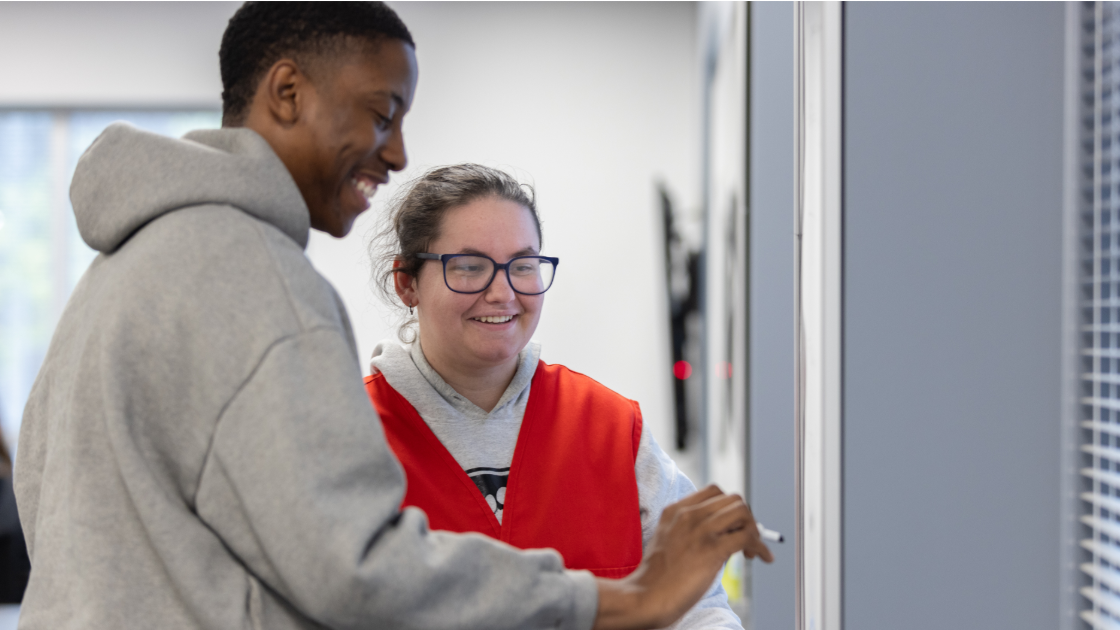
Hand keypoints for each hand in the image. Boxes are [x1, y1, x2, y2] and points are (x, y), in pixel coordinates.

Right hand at [593, 485, 772, 629]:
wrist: (646, 597)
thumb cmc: (658, 577)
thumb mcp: (669, 541)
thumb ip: (691, 531)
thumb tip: (728, 534)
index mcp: (675, 510)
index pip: (714, 492)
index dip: (730, 508)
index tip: (733, 527)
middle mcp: (688, 514)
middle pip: (732, 499)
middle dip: (746, 518)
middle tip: (747, 541)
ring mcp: (700, 530)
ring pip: (742, 511)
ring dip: (754, 530)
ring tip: (752, 551)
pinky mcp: (711, 548)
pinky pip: (747, 536)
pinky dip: (759, 546)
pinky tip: (761, 557)